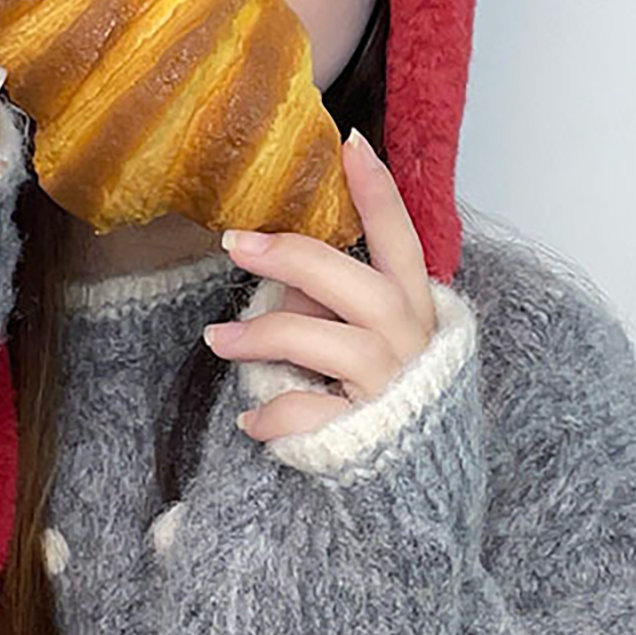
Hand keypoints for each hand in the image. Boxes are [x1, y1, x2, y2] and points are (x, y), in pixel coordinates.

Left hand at [204, 130, 437, 439]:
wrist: (417, 492)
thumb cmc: (387, 397)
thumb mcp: (375, 339)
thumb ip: (338, 300)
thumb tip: (284, 277)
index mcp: (415, 308)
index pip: (401, 239)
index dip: (379, 193)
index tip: (351, 142)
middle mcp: (410, 342)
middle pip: (355, 284)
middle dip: (292, 258)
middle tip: (235, 243)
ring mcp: (391, 389)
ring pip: (328, 343)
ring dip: (264, 335)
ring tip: (218, 339)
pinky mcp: (366, 436)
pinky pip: (309, 413)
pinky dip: (273, 413)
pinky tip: (251, 419)